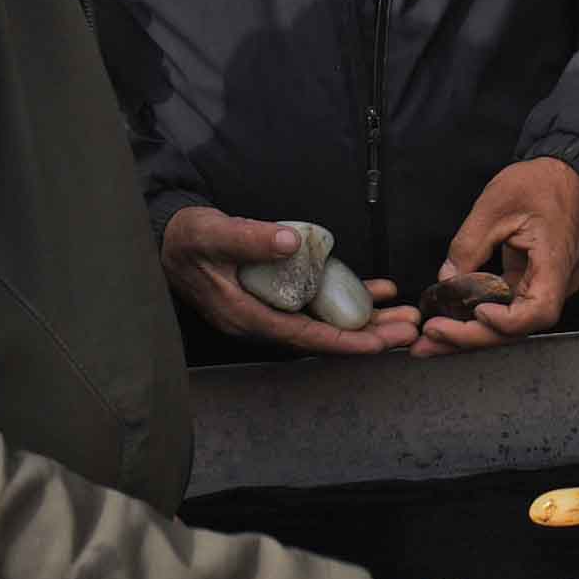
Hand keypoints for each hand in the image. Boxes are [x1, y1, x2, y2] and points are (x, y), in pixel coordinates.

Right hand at [164, 207, 416, 355]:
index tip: (377, 344)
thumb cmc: (188, 238)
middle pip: (323, 335)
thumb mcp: (212, 233)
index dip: (341, 342)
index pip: (302, 336)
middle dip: (367, 335)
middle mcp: (262, 320)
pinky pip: (319, 302)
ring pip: (326, 320)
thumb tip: (289, 242)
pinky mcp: (279, 294)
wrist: (170, 238)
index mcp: (246, 315)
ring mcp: (272, 308)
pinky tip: (378, 290)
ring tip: (404, 316)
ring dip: (366, 319)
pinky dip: (348, 297)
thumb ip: (248, 238)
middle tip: (408, 331)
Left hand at [420, 158, 578, 355]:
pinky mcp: (534, 282)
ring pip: (510, 321)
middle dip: (472, 336)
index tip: (476, 312)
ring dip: (471, 332)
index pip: (539, 310)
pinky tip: (451, 319)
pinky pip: (508, 307)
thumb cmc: (541, 184)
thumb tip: (446, 280)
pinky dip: (479, 314)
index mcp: (555, 261)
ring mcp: (546, 285)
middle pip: (518, 326)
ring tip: (432, 337)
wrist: (566, 175)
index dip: (506, 321)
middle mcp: (557, 282)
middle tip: (430, 339)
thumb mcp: (495, 205)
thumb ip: (469, 246)